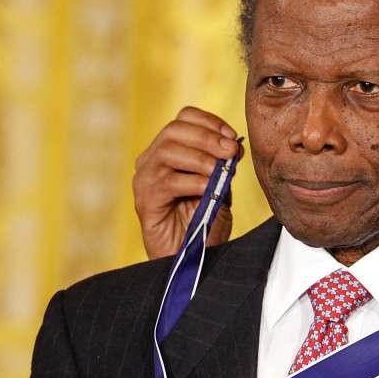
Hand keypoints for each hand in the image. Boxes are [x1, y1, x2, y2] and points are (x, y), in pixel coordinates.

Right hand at [133, 106, 243, 259]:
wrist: (192, 259)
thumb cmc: (204, 224)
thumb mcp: (220, 188)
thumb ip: (223, 166)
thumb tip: (234, 146)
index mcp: (169, 150)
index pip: (184, 118)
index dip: (210, 122)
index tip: (232, 137)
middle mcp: (152, 160)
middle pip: (174, 130)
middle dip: (208, 137)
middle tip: (231, 151)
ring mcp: (145, 180)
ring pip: (168, 151)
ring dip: (201, 158)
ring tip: (219, 172)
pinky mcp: (145, 201)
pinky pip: (167, 182)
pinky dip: (193, 182)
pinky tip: (208, 190)